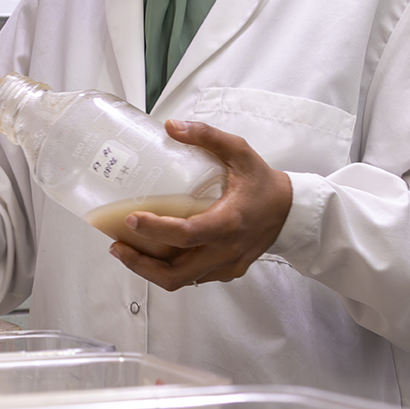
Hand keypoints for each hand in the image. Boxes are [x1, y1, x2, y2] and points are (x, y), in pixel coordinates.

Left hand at [110, 120, 292, 290]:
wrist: (292, 212)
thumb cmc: (263, 182)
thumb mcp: (239, 151)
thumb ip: (206, 136)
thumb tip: (170, 127)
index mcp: (229, 222)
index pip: (187, 234)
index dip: (155, 230)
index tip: (131, 218)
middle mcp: (226, 250)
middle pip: (177, 274)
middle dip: (141, 264)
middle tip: (117, 245)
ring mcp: (226, 266)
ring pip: (181, 281)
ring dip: (150, 270)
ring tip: (127, 251)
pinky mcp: (227, 272)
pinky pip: (193, 278)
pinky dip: (169, 270)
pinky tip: (153, 254)